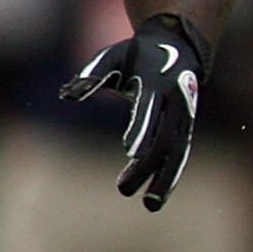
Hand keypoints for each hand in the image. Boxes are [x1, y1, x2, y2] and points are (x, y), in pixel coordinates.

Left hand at [61, 12, 207, 209]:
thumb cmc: (136, 55)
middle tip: (123, 190)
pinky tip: (158, 195)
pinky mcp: (185, 128)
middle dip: (146, 167)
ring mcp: (184, 117)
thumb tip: (67, 96)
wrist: (179, 46)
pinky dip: (171, 174)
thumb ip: (91, 77)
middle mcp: (176, 102)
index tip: (130, 152)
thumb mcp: (111, 58)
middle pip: (164, 139)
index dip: (141, 130)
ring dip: (165, 179)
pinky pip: (180, 154)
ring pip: (177, 152)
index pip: (149, 110)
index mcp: (157, 82)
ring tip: (151, 205)